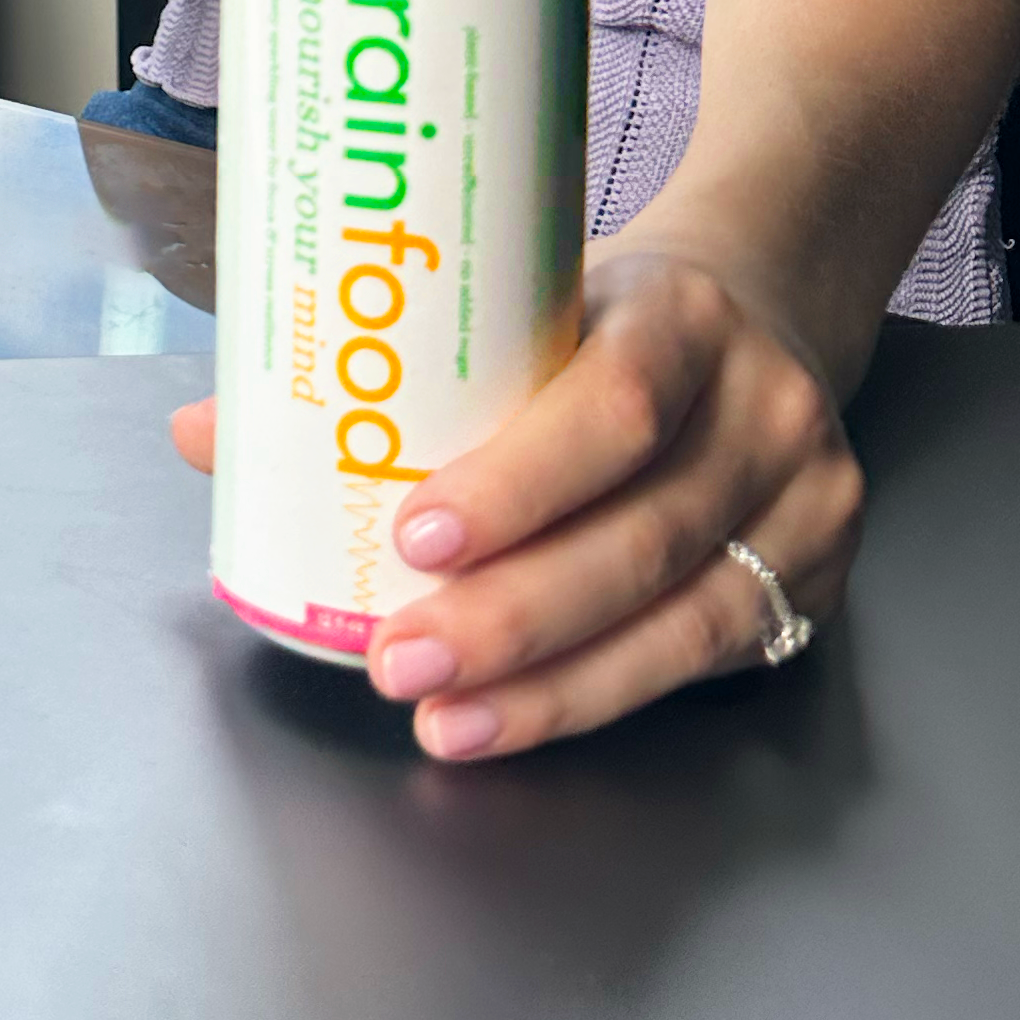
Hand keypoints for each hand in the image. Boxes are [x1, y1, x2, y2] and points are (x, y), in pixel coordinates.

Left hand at [167, 247, 863, 756]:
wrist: (759, 305)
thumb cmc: (600, 314)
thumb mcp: (515, 299)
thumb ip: (378, 366)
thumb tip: (206, 433)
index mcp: (679, 313)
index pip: (613, 404)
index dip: (517, 482)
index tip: (412, 532)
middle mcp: (760, 407)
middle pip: (641, 535)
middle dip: (510, 616)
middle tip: (396, 660)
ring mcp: (803, 500)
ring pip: (680, 620)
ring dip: (548, 685)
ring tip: (439, 717)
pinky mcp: (814, 578)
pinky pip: (706, 660)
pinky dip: (599, 697)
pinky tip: (513, 720)